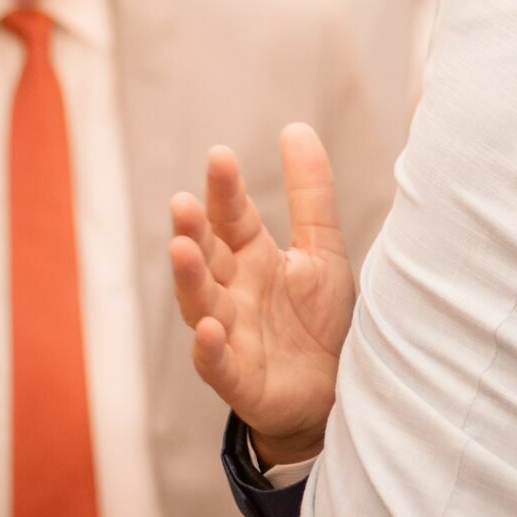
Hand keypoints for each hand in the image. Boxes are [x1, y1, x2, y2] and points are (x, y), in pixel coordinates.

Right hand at [168, 123, 353, 465]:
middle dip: (193, 232)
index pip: (232, 218)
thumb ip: (310, 193)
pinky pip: (220, 365)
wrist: (334, 389)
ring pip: (202, 306)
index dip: (225, 190)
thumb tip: (294, 127)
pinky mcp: (242, 380)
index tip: (220, 155)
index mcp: (252, 259)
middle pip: (207, 259)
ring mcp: (233, 337)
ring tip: (181, 249)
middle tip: (183, 202)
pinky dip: (211, 349)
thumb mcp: (322, 248)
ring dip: (189, 280)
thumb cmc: (319, 318)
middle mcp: (234, 294)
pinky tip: (209, 329)